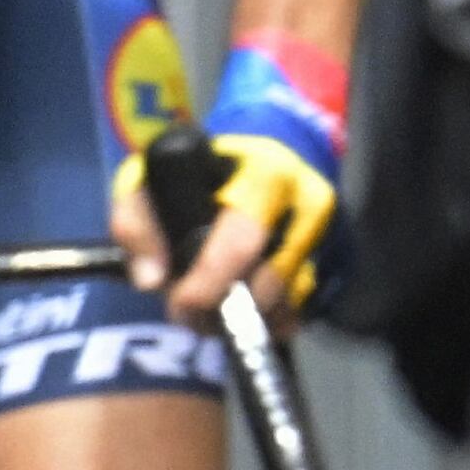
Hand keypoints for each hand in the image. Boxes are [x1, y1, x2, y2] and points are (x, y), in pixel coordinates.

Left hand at [112, 39, 343, 323]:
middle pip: (268, 282)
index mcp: (266, 177)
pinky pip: (301, 307)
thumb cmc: (200, 168)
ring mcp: (327, 234)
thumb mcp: (151, 176)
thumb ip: (136, 221)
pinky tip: (241, 314)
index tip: (179, 305)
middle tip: (191, 319)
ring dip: (244, 320)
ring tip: (210, 317)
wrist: (269, 150)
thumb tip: (151, 279)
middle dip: (224, 310)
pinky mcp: (334, 259)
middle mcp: (307, 205)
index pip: (240, 244)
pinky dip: (268, 320)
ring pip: (286, 300)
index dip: (207, 285)